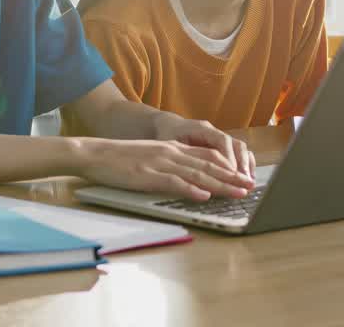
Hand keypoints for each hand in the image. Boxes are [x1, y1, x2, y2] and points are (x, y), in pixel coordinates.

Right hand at [75, 138, 255, 200]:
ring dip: (220, 185)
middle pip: (208, 165)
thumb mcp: (150, 155)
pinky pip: (174, 182)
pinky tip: (203, 196)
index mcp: (171, 148)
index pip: (207, 155)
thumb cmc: (120, 158)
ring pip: (197, 174)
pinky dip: (191, 190)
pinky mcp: (148, 175)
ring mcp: (160, 163)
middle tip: (249, 187)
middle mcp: (170, 153)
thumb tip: (188, 176)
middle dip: (231, 177)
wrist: (94, 154)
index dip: (227, 166)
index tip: (242, 176)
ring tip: (236, 193)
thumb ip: (169, 162)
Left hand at [153, 113, 255, 180]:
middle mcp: (215, 132)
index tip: (232, 174)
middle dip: (242, 164)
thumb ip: (182, 158)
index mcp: (202, 129)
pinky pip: (238, 154)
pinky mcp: (221, 147)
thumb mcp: (169, 145)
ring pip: (240, 149)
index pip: (222, 140)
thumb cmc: (166, 135)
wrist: (166, 125)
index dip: (229, 158)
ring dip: (246, 166)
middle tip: (245, 182)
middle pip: (236, 144)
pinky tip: (246, 179)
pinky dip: (244, 165)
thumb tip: (194, 177)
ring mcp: (220, 138)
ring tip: (249, 182)